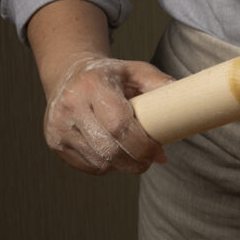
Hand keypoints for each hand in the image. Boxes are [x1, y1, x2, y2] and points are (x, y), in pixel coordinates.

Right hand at [42, 54, 174, 174]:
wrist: (69, 74)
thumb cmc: (110, 76)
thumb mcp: (137, 72)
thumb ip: (162, 88)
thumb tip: (185, 115)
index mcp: (92, 84)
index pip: (120, 125)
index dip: (143, 145)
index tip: (158, 151)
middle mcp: (70, 105)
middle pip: (110, 149)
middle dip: (136, 161)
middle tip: (151, 159)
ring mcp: (58, 126)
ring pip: (100, 162)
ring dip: (123, 164)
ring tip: (132, 153)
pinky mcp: (54, 142)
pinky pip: (89, 167)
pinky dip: (107, 165)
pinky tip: (112, 151)